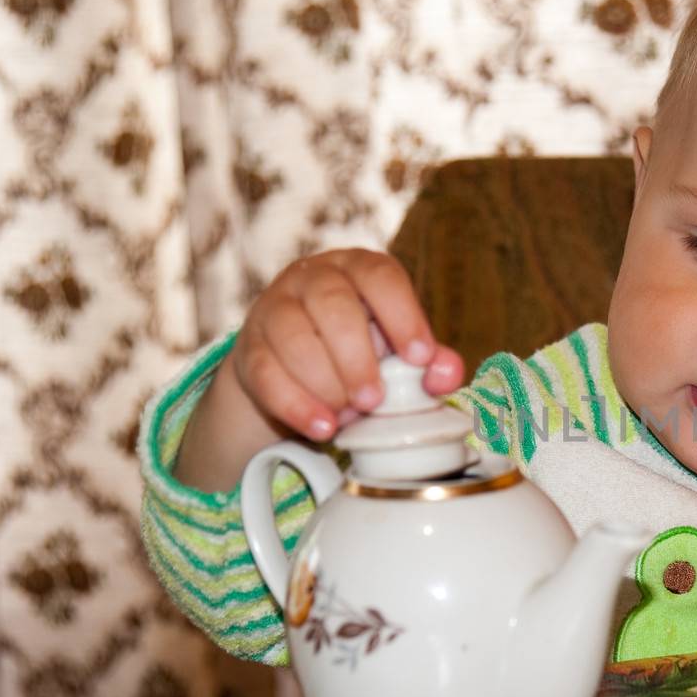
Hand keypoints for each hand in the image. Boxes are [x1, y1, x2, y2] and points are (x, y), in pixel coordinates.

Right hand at [230, 249, 463, 441]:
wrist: (295, 362)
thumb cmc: (361, 346)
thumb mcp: (397, 349)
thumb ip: (428, 361)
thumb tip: (447, 373)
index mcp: (359, 269)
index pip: (381, 277)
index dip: (403, 316)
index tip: (419, 357)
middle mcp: (313, 277)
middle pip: (332, 305)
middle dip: (356, 357)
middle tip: (375, 399)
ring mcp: (275, 307)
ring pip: (293, 338)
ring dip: (325, 383)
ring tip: (349, 415)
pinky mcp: (249, 346)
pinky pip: (266, 374)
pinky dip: (297, 405)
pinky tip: (322, 427)